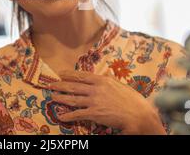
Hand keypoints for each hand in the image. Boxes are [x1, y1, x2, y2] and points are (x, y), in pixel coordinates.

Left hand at [49, 70, 165, 134]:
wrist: (138, 114)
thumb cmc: (133, 100)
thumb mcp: (121, 85)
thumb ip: (111, 79)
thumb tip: (106, 73)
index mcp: (102, 80)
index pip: (82, 76)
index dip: (69, 74)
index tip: (60, 73)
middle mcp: (96, 88)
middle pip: (74, 86)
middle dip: (61, 85)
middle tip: (50, 84)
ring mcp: (94, 101)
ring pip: (73, 99)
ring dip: (61, 98)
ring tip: (52, 97)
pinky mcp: (94, 113)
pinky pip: (78, 114)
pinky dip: (68, 115)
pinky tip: (61, 116)